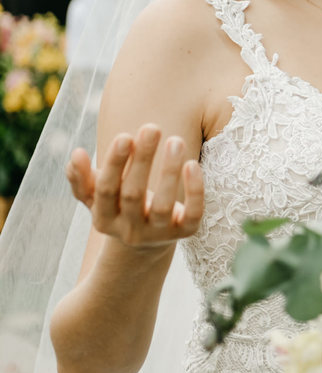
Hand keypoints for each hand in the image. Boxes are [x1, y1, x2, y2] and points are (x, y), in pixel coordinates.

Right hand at [66, 124, 203, 250]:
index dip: (114, 164)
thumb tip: (75, 154)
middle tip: (151, 128)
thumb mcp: (96, 197)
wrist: (146, 244)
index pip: (106, 190)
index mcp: (104, 219)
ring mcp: (158, 234)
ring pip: (163, 205)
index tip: (124, 136)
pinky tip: (192, 164)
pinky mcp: (185, 233)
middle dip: (142, 160)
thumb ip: (81, 178)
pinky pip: (193, 214)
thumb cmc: (119, 207)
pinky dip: (194, 191)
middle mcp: (129, 230)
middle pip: (134, 195)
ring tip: (175, 140)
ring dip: (169, 171)